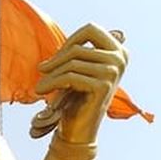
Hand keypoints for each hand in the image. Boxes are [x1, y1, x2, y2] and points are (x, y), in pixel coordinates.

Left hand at [35, 23, 127, 143]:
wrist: (79, 129)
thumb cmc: (76, 97)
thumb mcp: (79, 69)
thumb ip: (78, 51)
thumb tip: (61, 34)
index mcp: (119, 50)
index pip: (90, 29)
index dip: (70, 41)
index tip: (56, 58)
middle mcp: (120, 58)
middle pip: (78, 47)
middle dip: (57, 59)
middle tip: (41, 70)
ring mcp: (113, 72)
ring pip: (72, 62)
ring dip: (51, 74)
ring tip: (40, 86)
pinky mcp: (103, 85)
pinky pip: (70, 77)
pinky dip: (52, 83)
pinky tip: (42, 90)